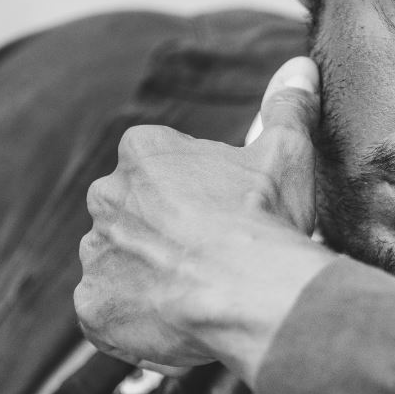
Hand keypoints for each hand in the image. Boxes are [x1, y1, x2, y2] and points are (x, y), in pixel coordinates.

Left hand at [75, 56, 334, 383]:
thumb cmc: (265, 219)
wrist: (251, 293)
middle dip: (164, 236)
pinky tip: (175, 325)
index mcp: (144, 152)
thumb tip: (300, 67)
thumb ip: (287, 107)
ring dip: (147, 278)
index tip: (226, 217)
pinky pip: (108, 314)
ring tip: (197, 296)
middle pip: (134, 216)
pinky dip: (134, 322)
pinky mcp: (93, 307)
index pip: (159, 168)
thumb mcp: (287, 153)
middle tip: (211, 259)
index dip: (197, 195)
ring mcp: (96, 256)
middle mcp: (107, 198)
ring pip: (119, 265)